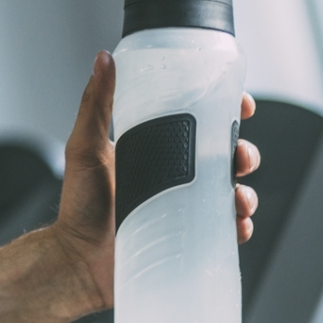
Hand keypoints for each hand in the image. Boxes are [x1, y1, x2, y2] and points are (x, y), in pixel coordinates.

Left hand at [52, 52, 261, 310]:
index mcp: (159, 151)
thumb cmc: (77, 207)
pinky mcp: (188, 242)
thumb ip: (96, 105)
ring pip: (232, 195)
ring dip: (246, 193)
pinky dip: (238, 228)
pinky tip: (236, 226)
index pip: (201, 124)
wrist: (76, 263)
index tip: (241, 105)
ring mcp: (185, 211)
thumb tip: (103, 59)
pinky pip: (224, 233)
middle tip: (240, 157)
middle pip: (225, 159)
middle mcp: (176, 179)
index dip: (228, 112)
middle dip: (244, 154)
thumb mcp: (85, 148)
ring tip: (239, 198)